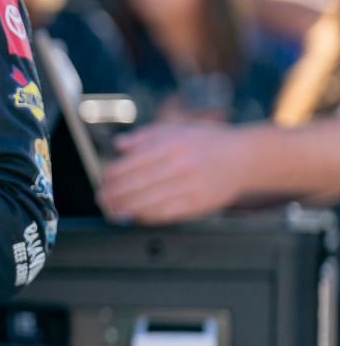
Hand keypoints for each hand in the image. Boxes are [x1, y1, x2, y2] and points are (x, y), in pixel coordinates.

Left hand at [99, 123, 249, 223]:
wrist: (244, 157)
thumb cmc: (205, 142)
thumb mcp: (175, 129)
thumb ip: (144, 136)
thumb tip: (118, 145)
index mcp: (173, 144)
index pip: (134, 162)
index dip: (114, 173)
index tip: (104, 179)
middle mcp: (182, 165)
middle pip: (139, 183)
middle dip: (115, 193)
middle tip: (102, 198)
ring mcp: (192, 186)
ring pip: (151, 201)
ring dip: (127, 208)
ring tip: (113, 210)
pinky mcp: (200, 203)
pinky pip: (168, 213)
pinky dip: (148, 216)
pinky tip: (136, 216)